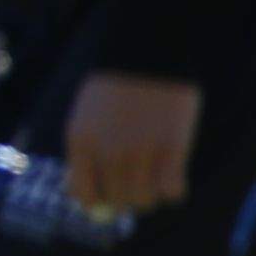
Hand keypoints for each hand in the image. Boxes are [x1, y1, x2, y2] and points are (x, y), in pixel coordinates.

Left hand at [64, 71, 203, 213]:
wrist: (147, 53)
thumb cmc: (116, 86)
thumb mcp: (88, 116)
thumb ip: (88, 153)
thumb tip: (93, 200)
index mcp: (80, 142)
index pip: (83, 195)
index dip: (98, 200)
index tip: (109, 195)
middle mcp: (106, 153)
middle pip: (117, 201)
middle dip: (127, 197)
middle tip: (139, 182)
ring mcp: (139, 152)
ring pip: (145, 201)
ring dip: (151, 194)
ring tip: (156, 175)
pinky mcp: (171, 150)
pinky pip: (172, 193)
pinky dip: (174, 190)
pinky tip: (174, 173)